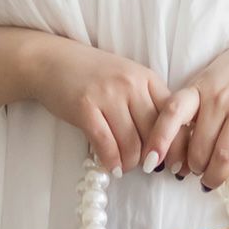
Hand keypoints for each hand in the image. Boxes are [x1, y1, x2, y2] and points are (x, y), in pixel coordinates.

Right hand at [23, 34, 172, 175]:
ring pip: (131, 144)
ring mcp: (107, 95)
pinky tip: (112, 167)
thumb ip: (149, 103)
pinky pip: (106, 145)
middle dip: (153, 158)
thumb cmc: (93, 75)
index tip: (174, 163)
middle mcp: (131, 84)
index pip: (173, 117)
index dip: (176, 145)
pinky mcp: (85, 108)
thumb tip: (167, 143)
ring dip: (131, 163)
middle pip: (154, 134)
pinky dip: (112, 161)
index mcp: (147, 78)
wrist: (52, 61)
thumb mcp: (129, 79)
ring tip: (125, 166)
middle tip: (146, 167)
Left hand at [141, 29, 228, 190]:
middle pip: (199, 145)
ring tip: (212, 180)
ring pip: (224, 154)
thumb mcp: (206, 81)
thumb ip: (192, 110)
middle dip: (193, 167)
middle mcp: (219, 97)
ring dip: (215, 175)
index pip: (172, 113)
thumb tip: (176, 151)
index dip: (159, 139)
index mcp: (199, 88)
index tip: (151, 161)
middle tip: (193, 173)